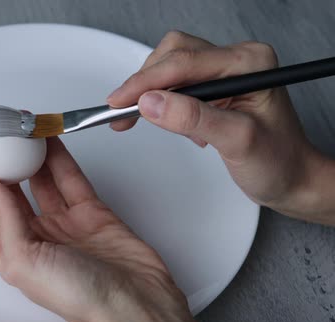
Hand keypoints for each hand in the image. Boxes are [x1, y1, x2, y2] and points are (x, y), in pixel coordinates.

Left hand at [0, 137, 198, 321]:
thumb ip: (6, 218)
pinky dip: (59, 159)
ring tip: (20, 132)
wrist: (135, 304)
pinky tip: (50, 142)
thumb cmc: (80, 299)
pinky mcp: (90, 213)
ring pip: (39, 181)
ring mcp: (62, 224)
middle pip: (7, 193)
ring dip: (29, 157)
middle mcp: (34, 238)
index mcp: (11, 253)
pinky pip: (70, 179)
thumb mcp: (27, 260)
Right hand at [108, 31, 334, 223]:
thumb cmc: (278, 162)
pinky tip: (168, 120)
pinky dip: (161, 101)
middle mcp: (237, 61)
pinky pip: (176, 84)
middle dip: (144, 83)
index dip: (145, 81)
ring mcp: (225, 73)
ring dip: (151, 92)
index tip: (118, 101)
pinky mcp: (214, 88)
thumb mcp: (237, 141)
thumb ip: (194, 118)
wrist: (291, 179)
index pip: (183, 62)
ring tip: (145, 119)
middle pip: (173, 55)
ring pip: (170, 68)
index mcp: (249, 63)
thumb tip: (151, 103)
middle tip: (122, 112)